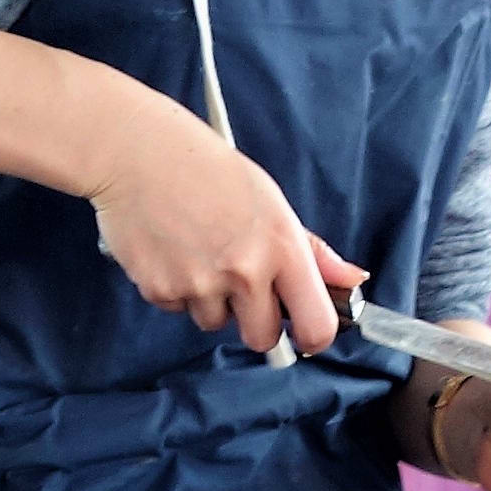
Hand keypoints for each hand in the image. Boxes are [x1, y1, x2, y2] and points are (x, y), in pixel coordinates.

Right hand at [86, 98, 363, 353]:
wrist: (137, 152)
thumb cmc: (207, 169)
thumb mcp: (271, 201)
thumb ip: (312, 249)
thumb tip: (353, 278)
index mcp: (282, 247)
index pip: (317, 324)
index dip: (313, 335)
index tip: (305, 333)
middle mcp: (244, 271)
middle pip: (263, 338)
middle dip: (256, 322)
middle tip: (241, 284)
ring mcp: (200, 284)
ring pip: (215, 322)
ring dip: (212, 300)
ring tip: (199, 251)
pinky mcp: (160, 290)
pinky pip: (178, 309)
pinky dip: (176, 288)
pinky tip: (172, 249)